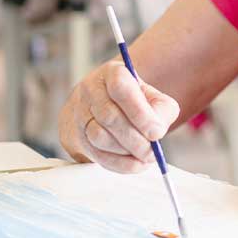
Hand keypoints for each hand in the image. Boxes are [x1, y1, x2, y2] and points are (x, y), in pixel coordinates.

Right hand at [57, 59, 179, 173]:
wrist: (101, 106)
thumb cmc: (133, 101)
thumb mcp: (153, 97)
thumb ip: (162, 109)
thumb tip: (157, 131)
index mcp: (112, 74)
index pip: (121, 90)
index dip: (140, 113)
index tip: (157, 133)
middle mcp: (91, 90)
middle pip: (110, 117)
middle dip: (135, 139)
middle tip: (152, 152)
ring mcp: (79, 113)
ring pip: (100, 137)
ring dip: (126, 152)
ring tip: (144, 155)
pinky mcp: (76, 136)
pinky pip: (96, 154)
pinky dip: (118, 163)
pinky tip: (134, 164)